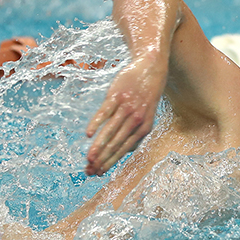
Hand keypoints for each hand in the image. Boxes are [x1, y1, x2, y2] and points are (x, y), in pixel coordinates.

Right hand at [85, 56, 165, 175]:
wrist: (151, 67)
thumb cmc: (147, 94)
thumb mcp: (148, 115)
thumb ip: (137, 133)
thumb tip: (127, 151)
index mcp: (144, 128)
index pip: (124, 150)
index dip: (110, 162)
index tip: (99, 173)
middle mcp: (136, 119)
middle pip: (116, 143)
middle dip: (102, 159)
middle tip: (90, 171)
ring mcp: (126, 107)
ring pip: (110, 131)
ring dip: (98, 146)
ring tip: (88, 158)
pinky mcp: (117, 95)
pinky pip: (105, 112)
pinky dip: (96, 123)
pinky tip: (88, 134)